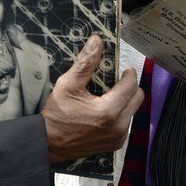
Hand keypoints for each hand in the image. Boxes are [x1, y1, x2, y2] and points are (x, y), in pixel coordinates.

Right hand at [41, 35, 143, 163]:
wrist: (48, 143)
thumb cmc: (56, 114)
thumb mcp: (68, 85)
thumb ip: (86, 62)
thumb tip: (96, 41)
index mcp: (109, 110)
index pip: (132, 85)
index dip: (128, 73)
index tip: (123, 69)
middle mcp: (119, 126)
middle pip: (137, 98)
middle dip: (129, 87)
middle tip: (115, 82)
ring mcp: (118, 137)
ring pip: (132, 111)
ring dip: (124, 101)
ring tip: (106, 97)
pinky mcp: (115, 145)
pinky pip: (126, 124)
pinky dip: (119, 115)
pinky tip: (103, 112)